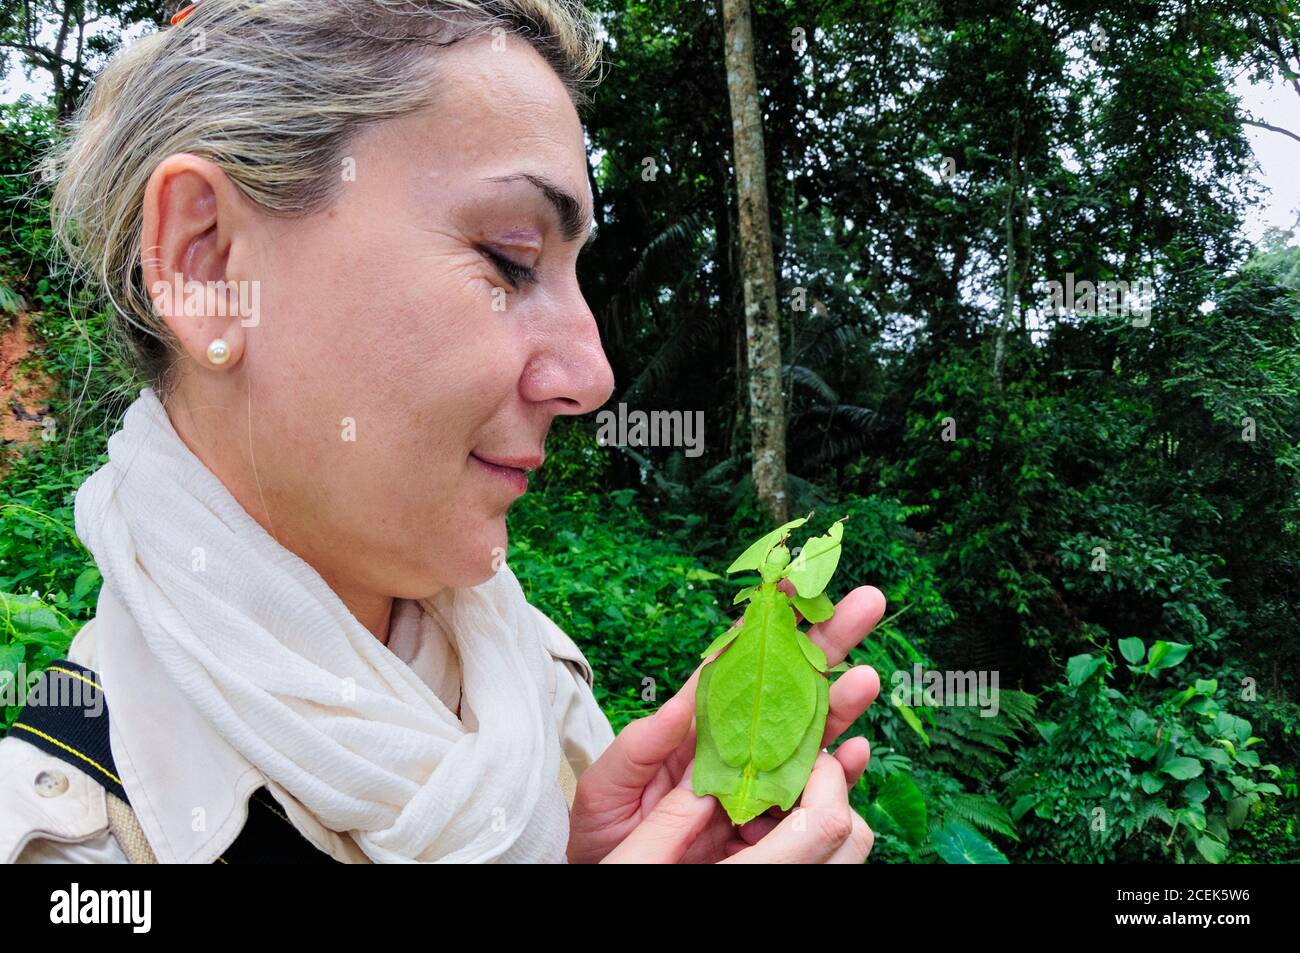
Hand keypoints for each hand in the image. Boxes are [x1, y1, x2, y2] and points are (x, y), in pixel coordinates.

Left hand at [567, 582, 884, 862]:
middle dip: (827, 645)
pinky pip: (812, 798)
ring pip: (809, 737)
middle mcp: (734, 748)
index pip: (739, 665)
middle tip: (865, 603)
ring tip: (865, 679)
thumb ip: (651, 737)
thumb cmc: (605, 832)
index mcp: (695, 727)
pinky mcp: (771, 827)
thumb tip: (690, 690)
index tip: (795, 587)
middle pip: (788, 688)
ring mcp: (755, 785)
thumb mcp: (613, 781)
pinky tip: (854, 752)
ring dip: (839, 706)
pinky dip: (837, 775)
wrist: (614, 882)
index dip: (769, 626)